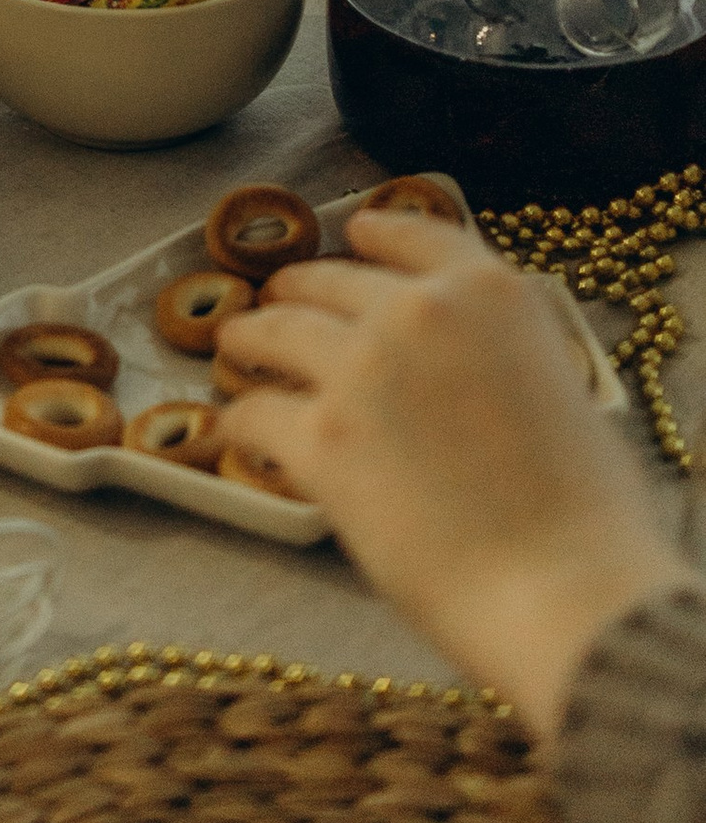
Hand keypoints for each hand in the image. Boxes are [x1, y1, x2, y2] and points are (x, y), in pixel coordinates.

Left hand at [221, 208, 690, 734]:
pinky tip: (235, 428)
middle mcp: (415, 312)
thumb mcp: (564, 387)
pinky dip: (240, 419)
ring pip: (277, 331)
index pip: (413, 234)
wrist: (564, 590)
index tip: (355, 232)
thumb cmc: (588, 513)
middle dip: (300, 288)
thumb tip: (471, 361)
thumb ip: (504, 351)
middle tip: (281, 300)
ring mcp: (359, 370)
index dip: (376, 233)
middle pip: (331, 280)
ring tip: (236, 345)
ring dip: (251, 336)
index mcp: (488, 292)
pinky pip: (255, 413)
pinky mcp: (319, 439)